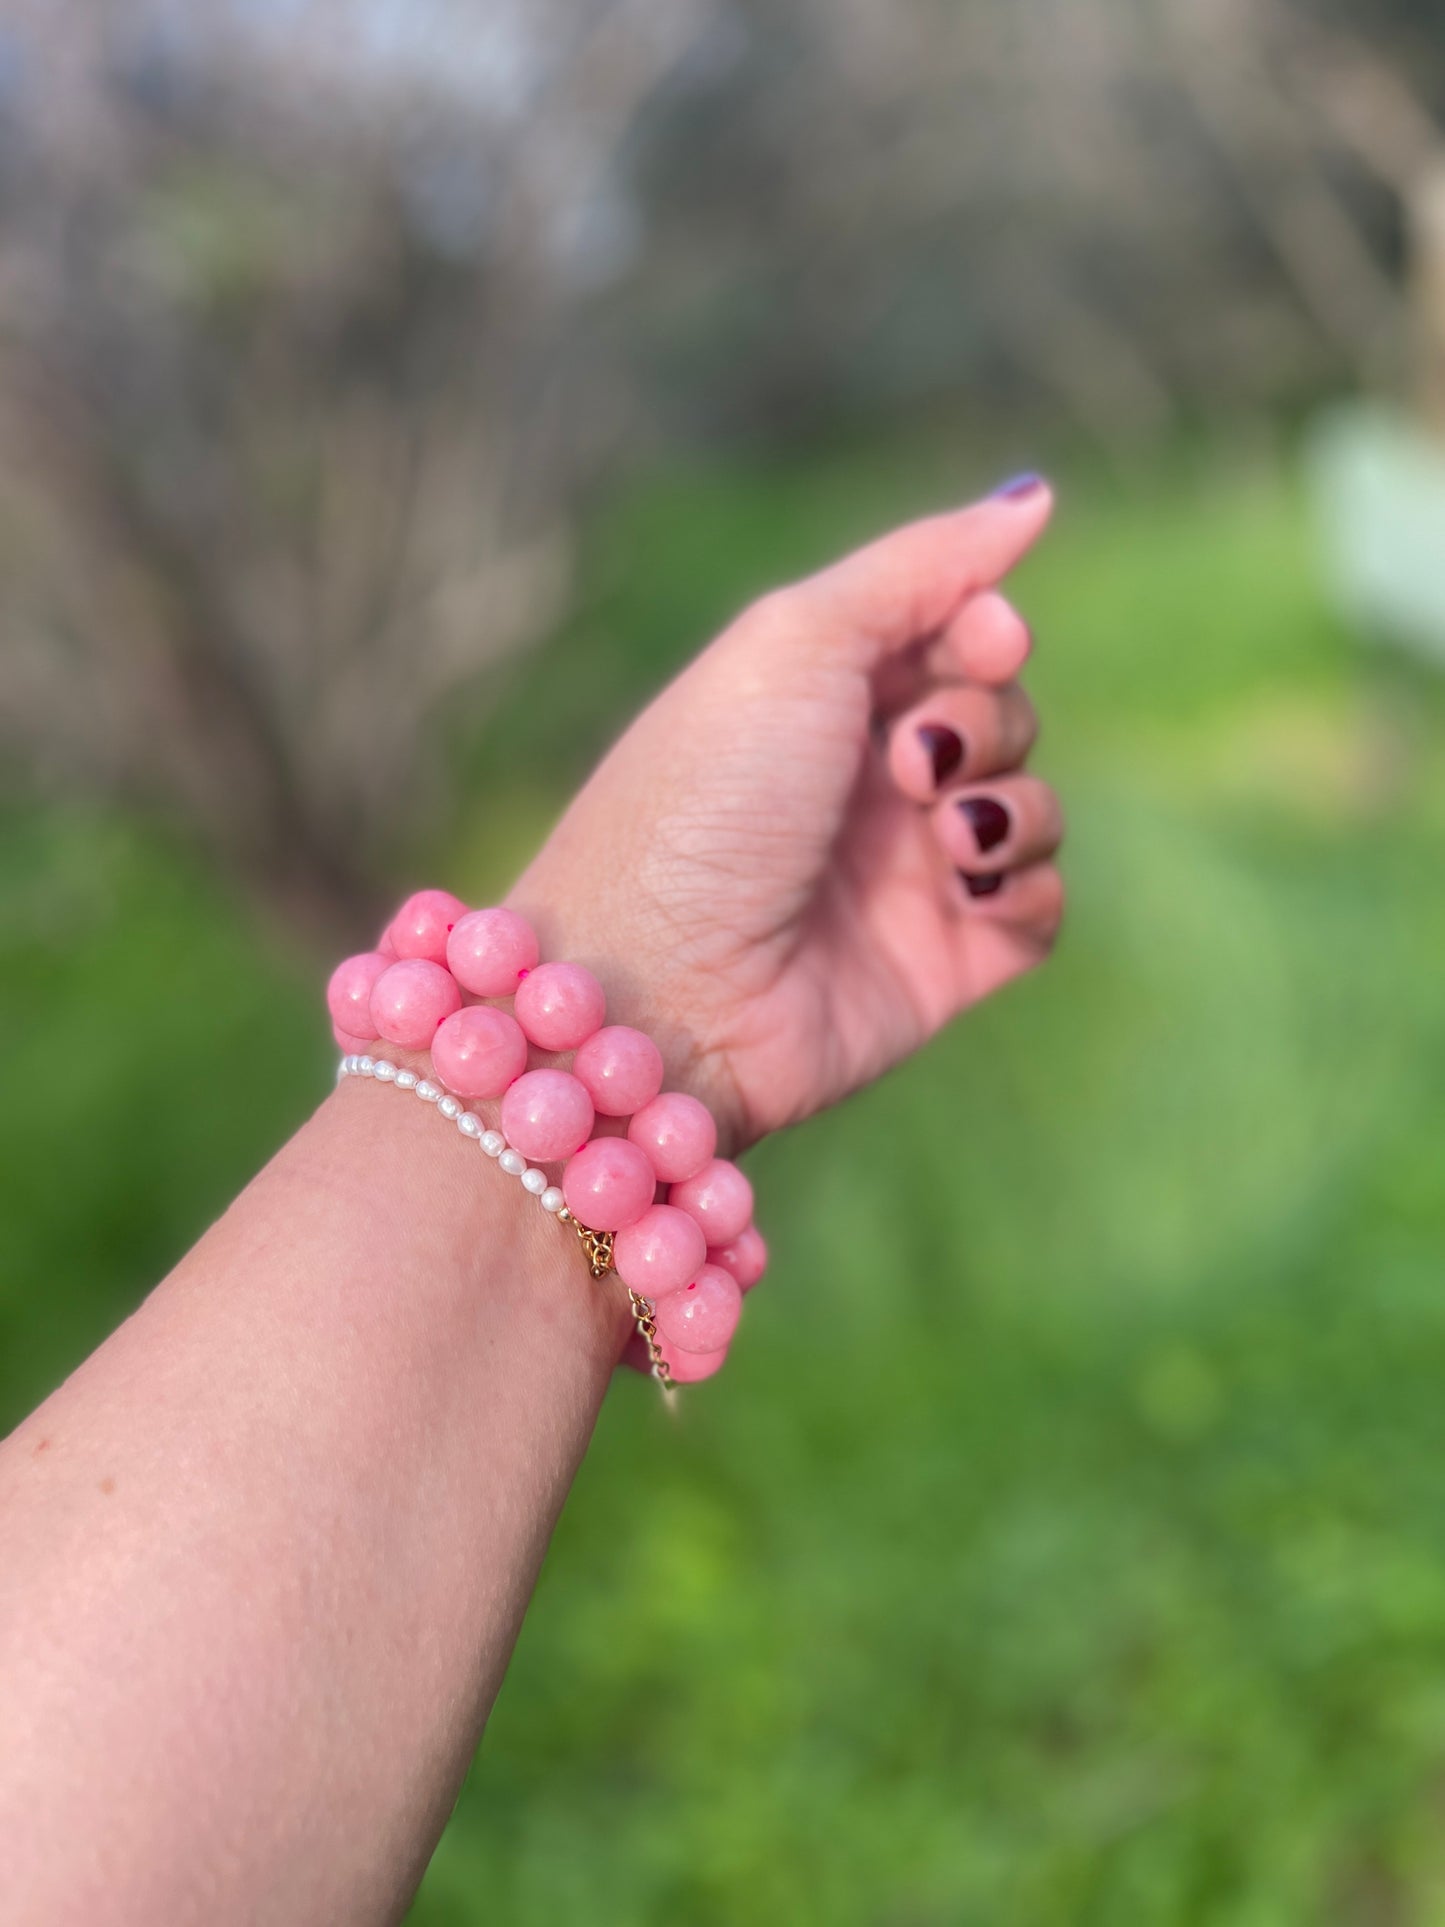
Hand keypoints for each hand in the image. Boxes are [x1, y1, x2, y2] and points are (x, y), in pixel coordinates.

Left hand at [509, 481, 1063, 1152]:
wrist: (661, 990)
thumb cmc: (705, 803)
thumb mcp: (795, 643)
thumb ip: (920, 567)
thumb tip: (1033, 497)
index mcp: (817, 697)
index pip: (951, 630)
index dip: (986, 625)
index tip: (984, 638)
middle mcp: (864, 780)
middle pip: (1001, 710)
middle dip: (982, 718)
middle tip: (909, 761)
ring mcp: (906, 875)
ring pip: (1031, 804)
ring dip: (1012, 802)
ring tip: (945, 836)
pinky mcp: (945, 964)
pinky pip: (1038, 904)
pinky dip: (1024, 885)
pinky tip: (970, 891)